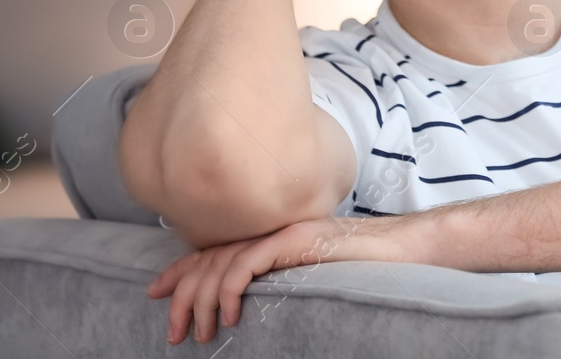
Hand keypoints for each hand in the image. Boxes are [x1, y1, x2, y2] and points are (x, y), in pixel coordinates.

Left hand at [146, 215, 409, 344]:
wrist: (403, 249)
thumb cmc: (366, 269)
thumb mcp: (312, 277)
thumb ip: (283, 280)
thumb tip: (252, 304)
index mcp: (273, 234)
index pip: (215, 248)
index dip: (181, 270)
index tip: (156, 292)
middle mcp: (272, 226)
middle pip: (211, 256)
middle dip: (181, 295)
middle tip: (171, 330)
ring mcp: (283, 231)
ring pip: (222, 263)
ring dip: (201, 302)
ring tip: (197, 334)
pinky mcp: (296, 240)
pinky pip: (248, 263)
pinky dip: (229, 290)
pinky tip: (226, 315)